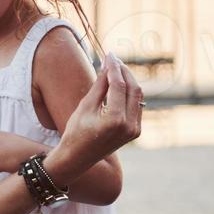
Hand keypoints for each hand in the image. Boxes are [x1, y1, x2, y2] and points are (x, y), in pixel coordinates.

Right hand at [51, 54, 141, 183]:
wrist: (77, 159)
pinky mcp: (135, 131)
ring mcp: (134, 130)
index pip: (119, 85)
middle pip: (133, 88)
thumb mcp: (85, 106)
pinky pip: (137, 106)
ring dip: (129, 81)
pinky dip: (130, 94)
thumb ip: (100, 85)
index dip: (114, 67)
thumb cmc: (75, 132)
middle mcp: (129, 125)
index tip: (109, 55)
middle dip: (124, 72)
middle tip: (113, 60)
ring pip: (138, 96)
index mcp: (115, 120)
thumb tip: (108, 65)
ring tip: (116, 70)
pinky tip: (120, 86)